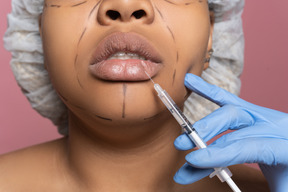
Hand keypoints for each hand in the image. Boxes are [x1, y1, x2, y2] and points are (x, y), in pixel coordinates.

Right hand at [173, 73, 287, 191]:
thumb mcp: (282, 191)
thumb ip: (263, 188)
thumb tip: (224, 184)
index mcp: (286, 147)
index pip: (246, 145)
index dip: (217, 153)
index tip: (192, 161)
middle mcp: (277, 126)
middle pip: (235, 120)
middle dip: (205, 133)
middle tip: (182, 146)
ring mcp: (266, 117)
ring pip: (229, 111)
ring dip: (203, 124)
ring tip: (181, 139)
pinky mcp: (256, 115)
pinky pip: (231, 101)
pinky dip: (210, 93)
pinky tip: (192, 83)